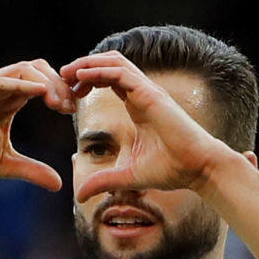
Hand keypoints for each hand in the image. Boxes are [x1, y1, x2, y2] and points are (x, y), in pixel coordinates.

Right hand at [0, 60, 74, 191]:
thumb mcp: (4, 165)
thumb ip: (31, 170)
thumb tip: (59, 184)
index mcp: (10, 100)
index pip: (44, 84)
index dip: (62, 93)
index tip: (75, 110)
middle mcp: (0, 88)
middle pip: (39, 70)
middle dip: (59, 85)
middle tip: (70, 106)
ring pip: (23, 69)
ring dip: (45, 82)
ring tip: (58, 103)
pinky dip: (20, 82)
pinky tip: (37, 92)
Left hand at [60, 52, 234, 201]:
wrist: (197, 169)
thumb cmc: (171, 170)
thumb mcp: (126, 176)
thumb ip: (102, 181)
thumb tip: (79, 196)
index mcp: (137, 106)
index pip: (107, 81)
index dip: (86, 82)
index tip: (68, 94)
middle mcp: (141, 94)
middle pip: (108, 65)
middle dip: (82, 67)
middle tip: (60, 77)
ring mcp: (147, 91)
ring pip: (113, 62)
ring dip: (87, 63)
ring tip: (66, 72)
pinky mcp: (151, 94)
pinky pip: (120, 73)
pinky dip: (99, 70)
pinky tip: (81, 77)